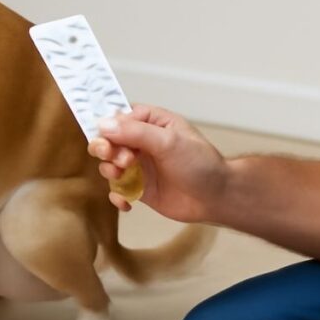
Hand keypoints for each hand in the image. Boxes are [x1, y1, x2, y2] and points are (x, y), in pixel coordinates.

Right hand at [88, 105, 228, 221]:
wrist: (216, 198)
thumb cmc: (200, 164)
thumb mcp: (168, 141)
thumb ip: (135, 132)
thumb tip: (103, 124)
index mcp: (152, 122)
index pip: (119, 117)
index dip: (109, 127)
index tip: (108, 139)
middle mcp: (142, 142)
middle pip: (109, 140)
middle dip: (106, 149)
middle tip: (117, 159)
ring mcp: (140, 165)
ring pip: (109, 164)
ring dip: (109, 171)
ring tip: (120, 176)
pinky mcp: (139, 188)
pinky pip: (117, 189)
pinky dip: (117, 196)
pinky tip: (126, 202)